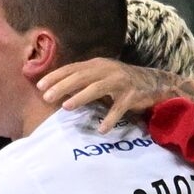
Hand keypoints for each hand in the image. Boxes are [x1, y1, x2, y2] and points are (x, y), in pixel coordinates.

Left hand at [37, 57, 168, 132]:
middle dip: (62, 86)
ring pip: (97, 88)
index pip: (72, 68)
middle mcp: (108, 70)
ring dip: (81, 97)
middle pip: (82, 76)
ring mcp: (121, 82)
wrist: (154, 83)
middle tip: (46, 97)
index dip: (56, 76)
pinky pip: (119, 108)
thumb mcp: (101, 76)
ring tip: (66, 107)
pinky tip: (101, 129)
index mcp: (97, 65)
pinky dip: (110, 119)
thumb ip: (82, 80)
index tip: (39, 85)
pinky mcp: (132, 96)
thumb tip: (57, 89)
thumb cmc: (121, 82)